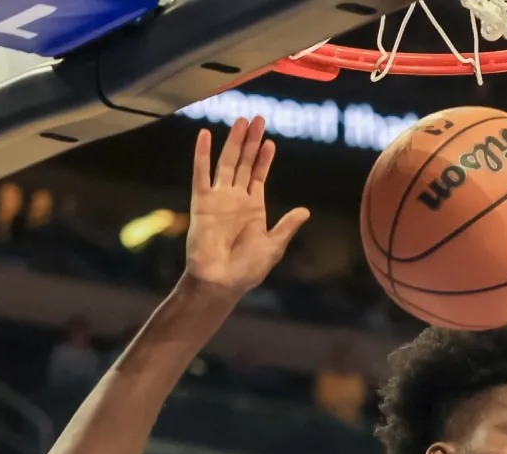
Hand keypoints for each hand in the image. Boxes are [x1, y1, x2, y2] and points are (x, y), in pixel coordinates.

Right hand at [181, 117, 309, 298]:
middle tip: (257, 119)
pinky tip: (204, 135)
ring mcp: (218, 199)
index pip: (258, 176)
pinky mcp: (202, 202)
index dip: (264, 159)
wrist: (221, 281)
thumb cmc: (247, 270)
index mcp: (253, 208)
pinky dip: (201, 154)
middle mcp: (235, 200)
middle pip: (244, 163)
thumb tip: (305, 211)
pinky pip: (201, 174)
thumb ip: (287, 226)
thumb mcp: (273, 246)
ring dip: (233, 142)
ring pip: (226, 163)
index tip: (270, 141)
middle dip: (251, 142)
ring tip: (241, 121)